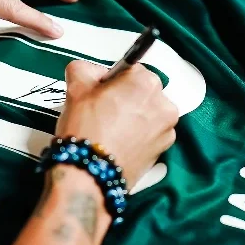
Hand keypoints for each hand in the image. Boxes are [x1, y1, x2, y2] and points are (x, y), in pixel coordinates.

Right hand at [55, 61, 178, 186]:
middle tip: (103, 112)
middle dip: (127, 98)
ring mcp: (167, 129)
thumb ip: (85, 69)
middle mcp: (164, 103)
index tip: (101, 93)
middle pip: (143, 92)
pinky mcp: (164, 150)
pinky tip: (120, 143)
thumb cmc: (85, 128)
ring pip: (149, 113)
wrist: (90, 175)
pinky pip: (152, 134)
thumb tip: (92, 72)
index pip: (131, 70)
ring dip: (135, 116)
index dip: (113, 81)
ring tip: (111, 130)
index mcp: (146, 81)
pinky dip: (140, 135)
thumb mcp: (76, 87)